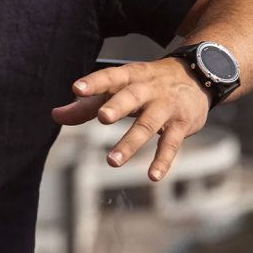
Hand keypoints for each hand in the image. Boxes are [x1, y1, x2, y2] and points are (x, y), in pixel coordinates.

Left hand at [51, 58, 209, 181]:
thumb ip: (87, 105)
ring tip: (112, 162)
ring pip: (148, 124)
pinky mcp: (182, 125)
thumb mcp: (119, 88)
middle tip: (102, 117)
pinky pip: (172, 144)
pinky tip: (152, 176)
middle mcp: (148, 89)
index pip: (110, 76)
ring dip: (131, 143)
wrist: (197, 75)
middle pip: (132, 96)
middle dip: (118, 106)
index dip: (94, 82)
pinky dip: (163, 161)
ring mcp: (166, 107)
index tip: (76, 89)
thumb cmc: (146, 84)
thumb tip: (55, 115)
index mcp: (129, 76)